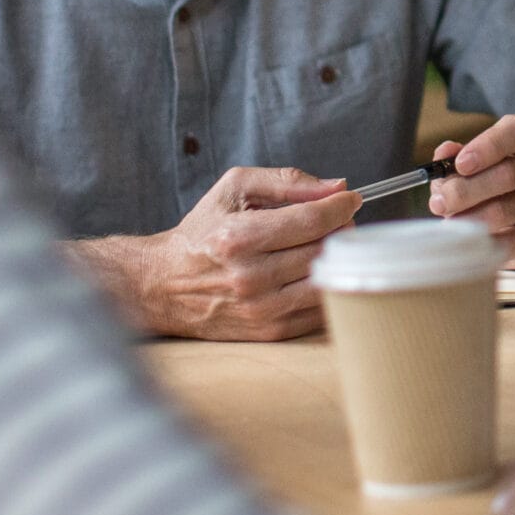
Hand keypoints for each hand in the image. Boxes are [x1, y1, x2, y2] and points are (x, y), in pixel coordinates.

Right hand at [127, 166, 361, 340]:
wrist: (164, 285)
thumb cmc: (202, 231)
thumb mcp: (234, 189)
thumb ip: (286, 181)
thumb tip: (336, 186)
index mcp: (239, 238)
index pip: (312, 221)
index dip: (340, 205)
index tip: (350, 199)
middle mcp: (250, 277)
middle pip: (324, 250)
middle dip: (341, 229)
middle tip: (339, 220)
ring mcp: (262, 309)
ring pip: (326, 280)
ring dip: (337, 259)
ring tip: (327, 244)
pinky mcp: (270, 332)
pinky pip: (320, 310)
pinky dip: (327, 286)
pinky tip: (315, 270)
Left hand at [429, 115, 514, 268]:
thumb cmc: (489, 180)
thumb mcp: (473, 161)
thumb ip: (455, 156)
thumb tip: (444, 153)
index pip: (512, 135)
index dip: (486, 148)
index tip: (460, 164)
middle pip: (507, 175)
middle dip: (465, 190)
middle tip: (439, 203)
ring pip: (503, 211)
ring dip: (467, 218)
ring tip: (447, 222)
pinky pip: (507, 243)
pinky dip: (480, 242)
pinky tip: (464, 240)